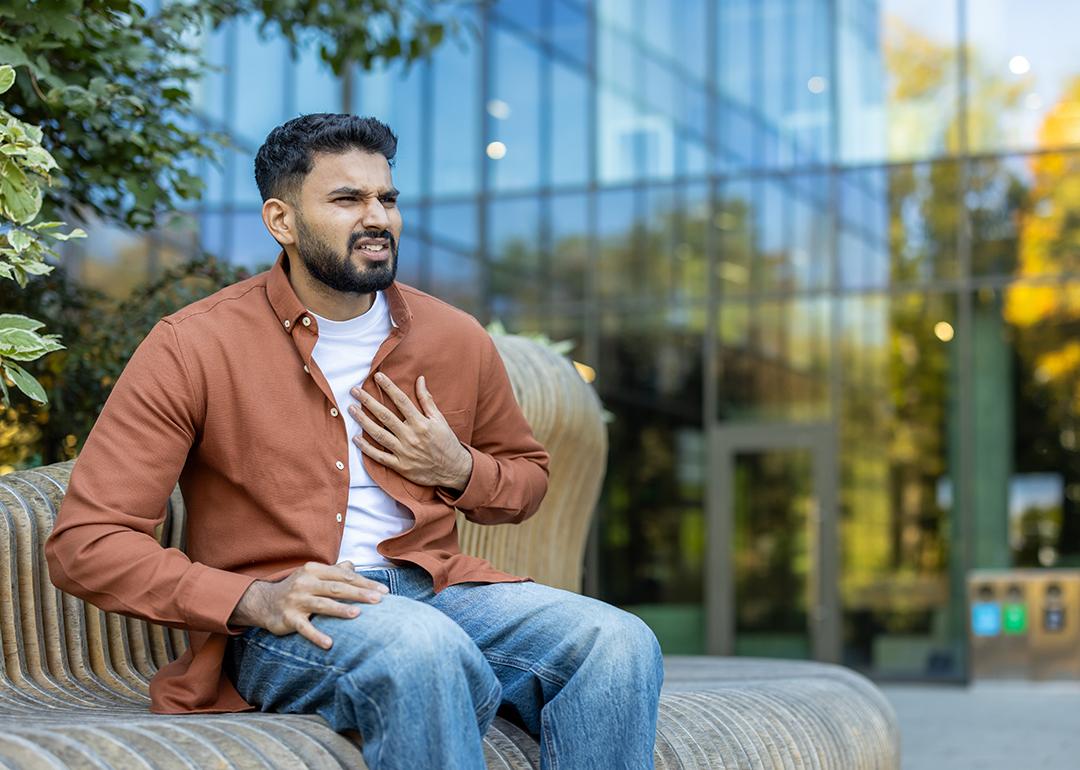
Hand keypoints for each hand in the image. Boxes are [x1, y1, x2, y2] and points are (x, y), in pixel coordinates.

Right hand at [229, 560, 388, 648]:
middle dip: (359, 593)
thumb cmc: (296, 588)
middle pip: (336, 588)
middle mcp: (305, 583)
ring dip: (340, 609)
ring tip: (358, 614)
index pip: (343, 576)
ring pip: (322, 604)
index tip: (384, 591)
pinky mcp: (288, 618)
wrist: (264, 602)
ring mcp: (296, 600)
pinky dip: (316, 635)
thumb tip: (353, 566)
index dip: (364, 582)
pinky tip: (329, 643)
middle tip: (379, 600)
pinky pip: (304, 628)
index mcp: (314, 570)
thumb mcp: (313, 575)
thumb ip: (334, 571)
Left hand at [348, 373, 472, 490]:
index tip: (377, 376)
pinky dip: (367, 448)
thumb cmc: (446, 442)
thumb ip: (427, 400)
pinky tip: (356, 438)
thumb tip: (420, 379)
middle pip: (385, 416)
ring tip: (351, 410)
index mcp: (421, 423)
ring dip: (363, 421)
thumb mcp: (439, 419)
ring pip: (379, 435)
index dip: (389, 387)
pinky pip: (380, 456)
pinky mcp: (401, 466)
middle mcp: (411, 436)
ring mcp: (404, 452)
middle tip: (354, 391)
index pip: (402, 401)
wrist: (454, 470)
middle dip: (368, 402)